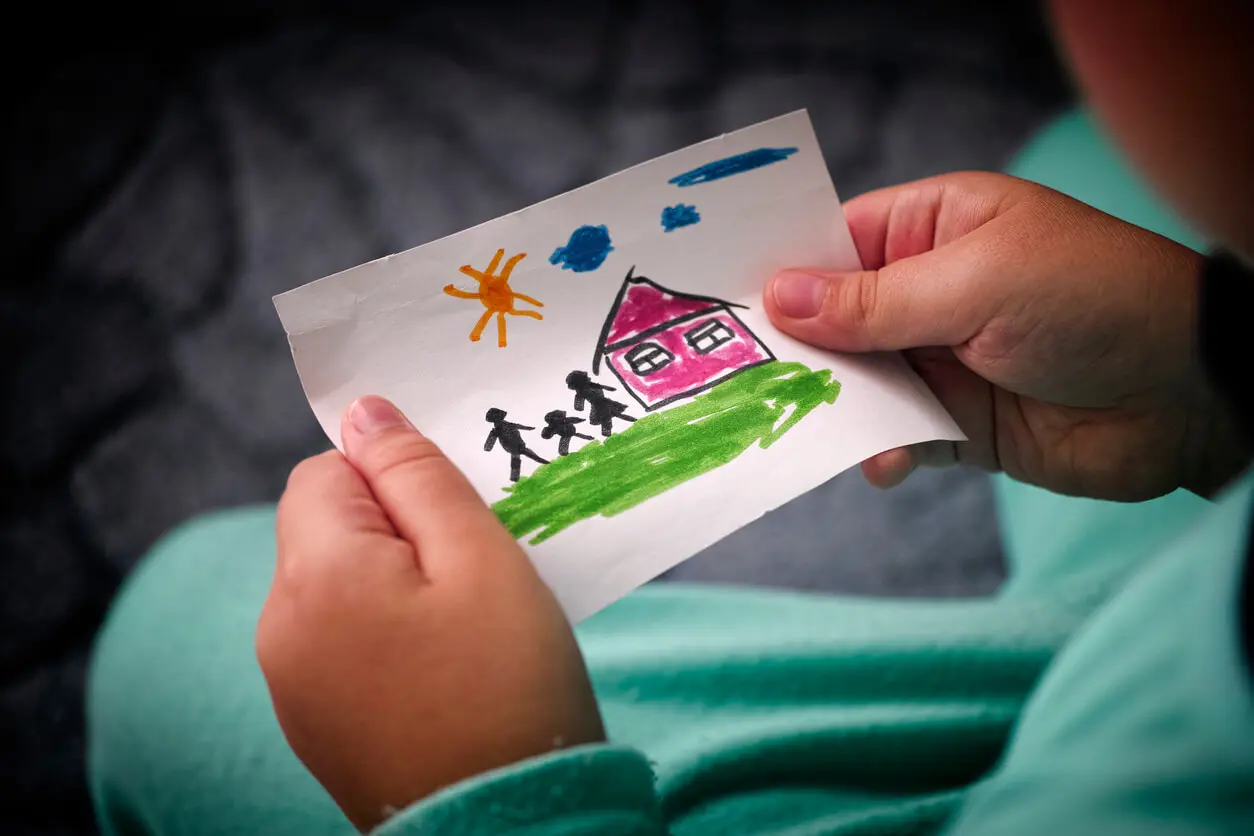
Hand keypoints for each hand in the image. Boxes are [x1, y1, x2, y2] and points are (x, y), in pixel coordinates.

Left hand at [257, 396, 604, 831]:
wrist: (506, 829)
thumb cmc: (506, 686)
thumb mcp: (480, 557)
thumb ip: (416, 473)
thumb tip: (362, 409)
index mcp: (314, 574)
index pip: (328, 470)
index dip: (395, 477)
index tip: (457, 517)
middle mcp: (279, 626)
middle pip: (328, 528)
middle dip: (398, 529)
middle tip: (474, 570)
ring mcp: (290, 683)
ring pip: (337, 584)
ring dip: (395, 582)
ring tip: (466, 626)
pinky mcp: (313, 723)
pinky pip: (340, 640)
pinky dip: (386, 634)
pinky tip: (443, 668)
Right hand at [765, 172, 1250, 500]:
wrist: (1190, 396)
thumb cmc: (1094, 300)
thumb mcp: (977, 284)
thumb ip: (874, 302)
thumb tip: (779, 297)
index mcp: (934, 227)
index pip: (835, 241)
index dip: (780, 269)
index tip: (721, 301)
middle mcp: (928, 290)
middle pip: (832, 318)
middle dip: (793, 348)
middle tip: (737, 375)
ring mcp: (939, 358)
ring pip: (854, 381)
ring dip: (831, 405)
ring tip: (798, 424)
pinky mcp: (955, 423)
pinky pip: (892, 434)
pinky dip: (877, 450)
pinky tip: (882, 461)